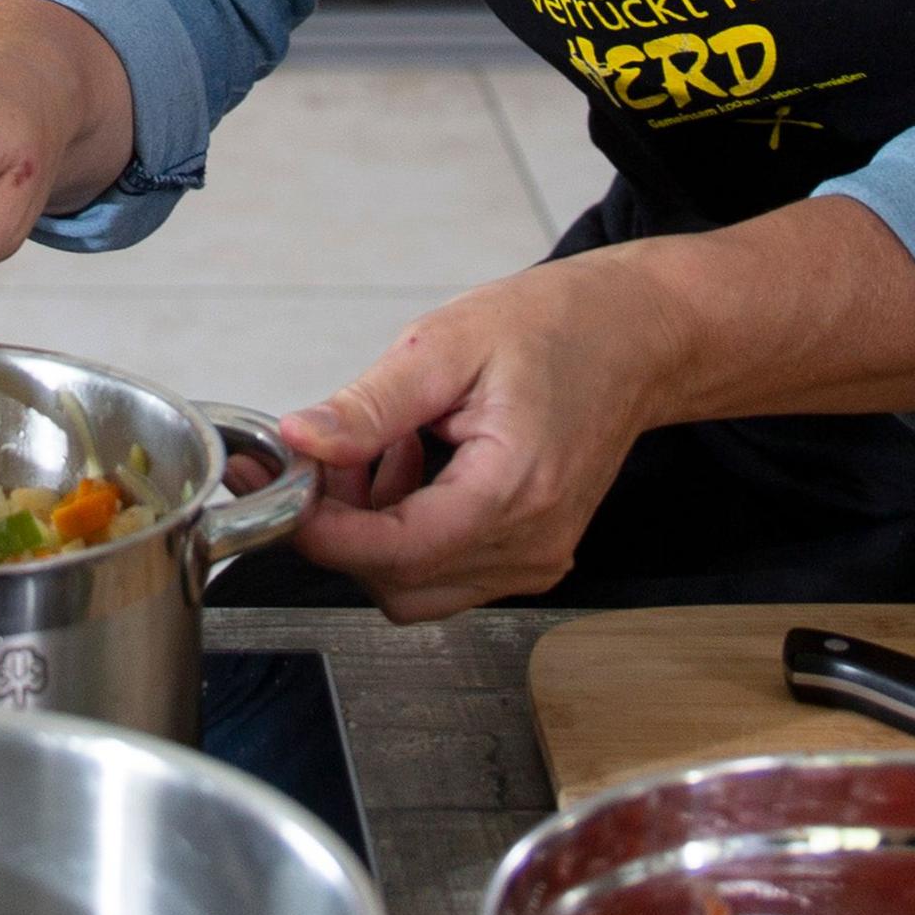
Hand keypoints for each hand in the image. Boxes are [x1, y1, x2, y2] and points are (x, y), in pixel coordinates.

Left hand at [279, 251, 670, 622]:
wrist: (632, 337)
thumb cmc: (556, 329)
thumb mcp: (446, 345)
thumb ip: (369, 405)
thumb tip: (301, 440)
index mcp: (515, 489)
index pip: (396, 552)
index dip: (323, 530)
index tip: (282, 489)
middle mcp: (532, 542)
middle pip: (398, 581)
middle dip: (343, 527)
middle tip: (327, 456)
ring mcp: (537, 557)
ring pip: (416, 585)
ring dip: (373, 530)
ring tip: (376, 450)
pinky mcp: (532, 555)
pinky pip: (447, 571)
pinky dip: (408, 532)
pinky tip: (411, 469)